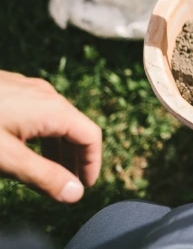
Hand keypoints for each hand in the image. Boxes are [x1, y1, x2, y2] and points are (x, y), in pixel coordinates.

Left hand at [0, 71, 101, 202]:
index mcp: (52, 109)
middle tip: (67, 186)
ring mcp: (27, 89)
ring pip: (55, 120)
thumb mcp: (6, 159)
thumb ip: (43, 177)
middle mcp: (46, 95)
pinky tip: (23, 150)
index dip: (92, 163)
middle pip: (74, 127)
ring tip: (47, 173)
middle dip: (75, 158)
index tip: (84, 187)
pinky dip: (41, 135)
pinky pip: (38, 113)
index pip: (90, 136)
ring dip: (57, 148)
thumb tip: (75, 194)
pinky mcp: (11, 89)